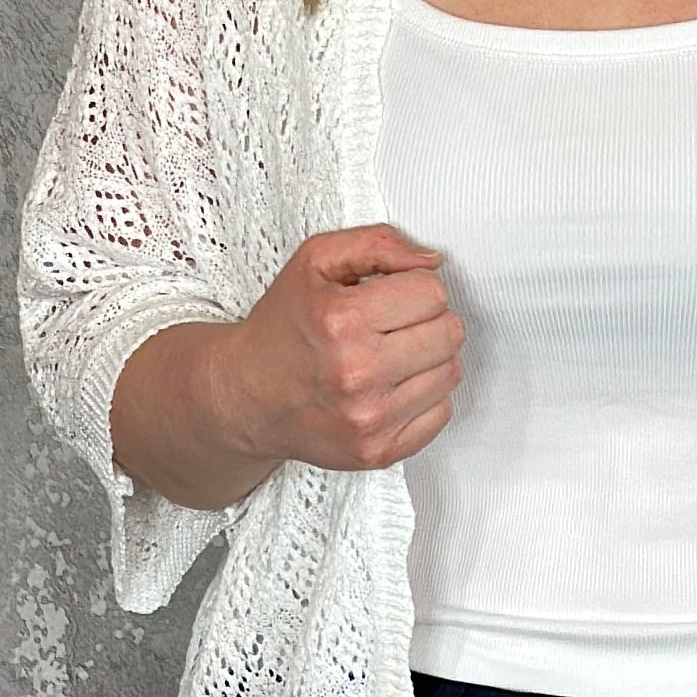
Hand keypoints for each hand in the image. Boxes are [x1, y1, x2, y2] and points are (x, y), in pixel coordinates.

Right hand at [219, 224, 463, 474]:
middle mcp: (357, 374)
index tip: (390, 296)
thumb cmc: (283, 326)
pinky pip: (442, 412)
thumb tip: (432, 262)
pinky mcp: (379, 451)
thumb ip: (376, 244)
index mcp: (341, 321)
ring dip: (428, 359)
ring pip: (451, 372)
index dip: (414, 287)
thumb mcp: (315, 261)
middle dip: (426, 320)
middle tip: (392, 325)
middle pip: (449, 332)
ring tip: (390, 356)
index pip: (432, 292)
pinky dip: (424, 396)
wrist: (246, 395)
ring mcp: (370, 419)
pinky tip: (391, 387)